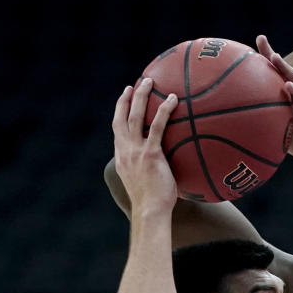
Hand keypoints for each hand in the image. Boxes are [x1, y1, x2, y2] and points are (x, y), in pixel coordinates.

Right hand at [111, 79, 178, 213]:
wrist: (149, 211)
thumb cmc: (152, 205)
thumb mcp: (146, 186)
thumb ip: (150, 173)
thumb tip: (168, 171)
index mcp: (121, 158)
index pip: (118, 131)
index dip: (119, 114)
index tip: (124, 101)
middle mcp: (125, 151)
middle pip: (121, 118)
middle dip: (126, 99)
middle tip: (134, 85)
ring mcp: (135, 151)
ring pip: (135, 116)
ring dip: (141, 96)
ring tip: (150, 81)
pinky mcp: (150, 153)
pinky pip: (157, 126)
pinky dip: (165, 110)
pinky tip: (174, 99)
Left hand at [258, 36, 292, 167]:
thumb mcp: (283, 136)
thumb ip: (269, 127)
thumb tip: (243, 128)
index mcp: (291, 99)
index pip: (275, 78)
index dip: (263, 64)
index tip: (246, 51)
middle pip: (286, 71)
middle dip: (272, 55)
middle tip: (260, 39)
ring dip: (286, 68)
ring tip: (274, 58)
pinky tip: (290, 86)